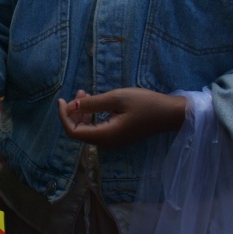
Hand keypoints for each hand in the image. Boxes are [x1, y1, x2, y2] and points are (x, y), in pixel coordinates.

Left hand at [57, 88, 184, 148]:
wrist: (170, 113)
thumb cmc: (146, 103)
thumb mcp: (116, 98)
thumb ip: (92, 104)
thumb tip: (70, 106)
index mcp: (105, 136)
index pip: (74, 132)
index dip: (64, 116)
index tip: (62, 100)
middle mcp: (107, 142)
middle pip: (79, 131)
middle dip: (74, 112)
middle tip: (80, 91)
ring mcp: (113, 140)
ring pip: (88, 129)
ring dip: (82, 112)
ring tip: (86, 93)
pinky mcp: (118, 135)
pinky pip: (98, 128)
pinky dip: (92, 115)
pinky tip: (95, 101)